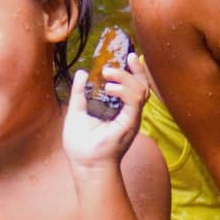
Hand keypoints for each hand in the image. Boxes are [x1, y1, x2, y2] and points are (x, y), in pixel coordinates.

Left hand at [63, 53, 149, 171]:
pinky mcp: (130, 123)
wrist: (84, 165)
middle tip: (118, 62)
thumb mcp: (76, 111)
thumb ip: (80, 92)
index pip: (133, 85)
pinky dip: (125, 90)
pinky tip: (110, 88)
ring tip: (108, 74)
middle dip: (135, 69)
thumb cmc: (81, 144)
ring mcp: (131, 117)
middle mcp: (128, 112)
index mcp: (118, 108)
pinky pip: (135, 101)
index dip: (134, 69)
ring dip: (126, 77)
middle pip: (142, 85)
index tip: (128, 55)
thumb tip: (83, 72)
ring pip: (141, 90)